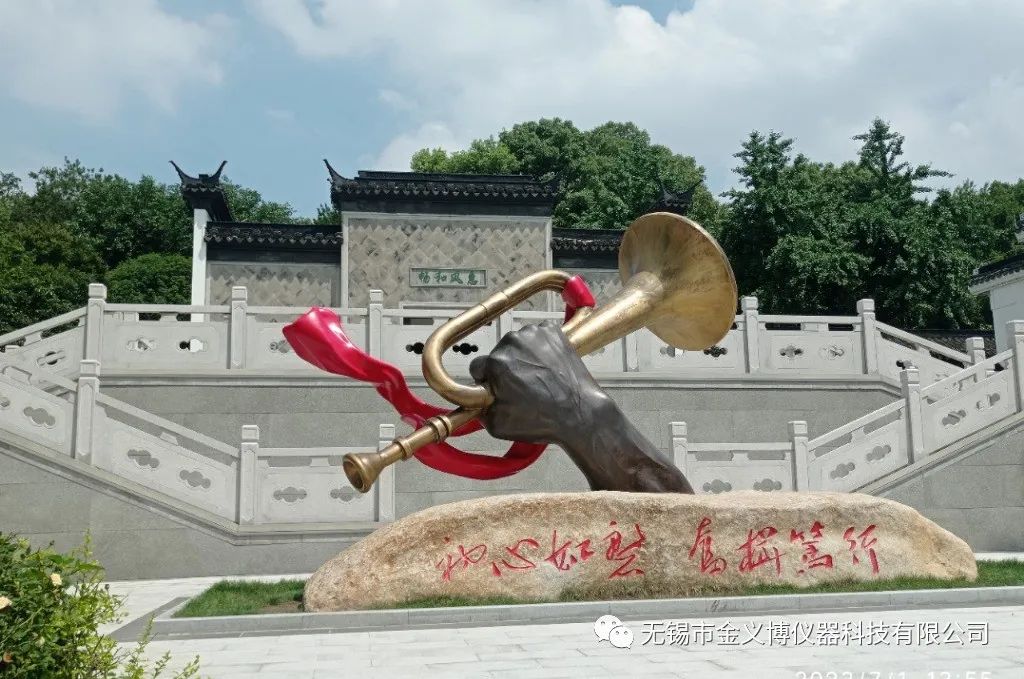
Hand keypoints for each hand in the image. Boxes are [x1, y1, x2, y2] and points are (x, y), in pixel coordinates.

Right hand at [469, 320, 609, 444]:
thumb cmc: (544, 419)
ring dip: (523, 358)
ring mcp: (535, 334)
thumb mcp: (498, 424)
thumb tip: (472, 399)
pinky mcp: (552, 331)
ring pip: (518, 345)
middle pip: (499, 354)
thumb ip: (477, 409)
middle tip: (522, 387)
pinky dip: (540, 350)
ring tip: (538, 379)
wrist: (580, 412)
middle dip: (506, 369)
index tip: (495, 387)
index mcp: (497, 363)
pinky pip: (537, 338)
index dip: (486, 380)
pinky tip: (547, 368)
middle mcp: (514, 342)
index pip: (477, 366)